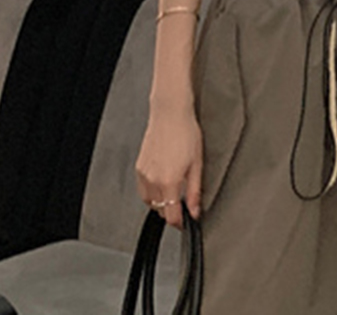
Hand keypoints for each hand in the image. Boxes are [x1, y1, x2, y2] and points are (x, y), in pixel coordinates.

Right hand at [135, 102, 202, 229]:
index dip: (180, 224)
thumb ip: (195, 191)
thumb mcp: (197, 164)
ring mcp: (143, 173)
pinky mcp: (139, 166)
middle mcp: (152, 180)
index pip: (171, 216)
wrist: (170, 113)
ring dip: (161, 203)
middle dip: (172, 212)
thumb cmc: (186, 132)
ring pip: (150, 201)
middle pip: (160, 210)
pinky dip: (152, 192)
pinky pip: (143, 189)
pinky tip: (163, 182)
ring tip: (174, 192)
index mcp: (168, 182)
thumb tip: (195, 210)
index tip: (186, 223)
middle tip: (184, 205)